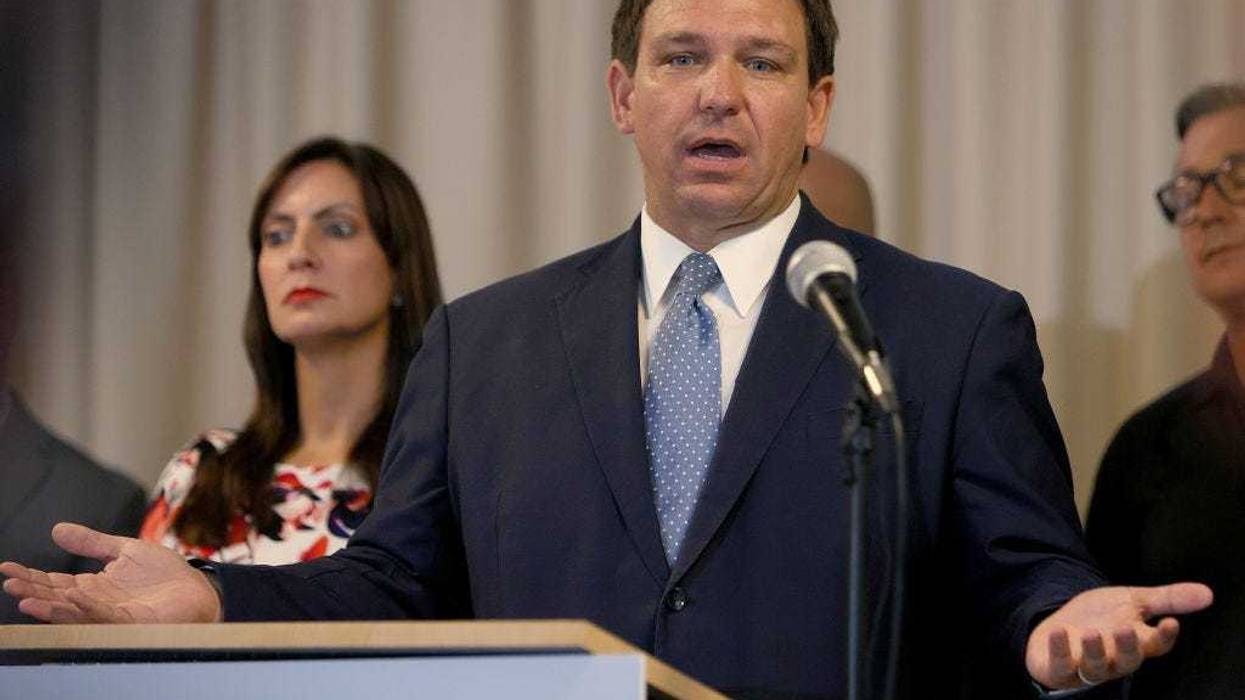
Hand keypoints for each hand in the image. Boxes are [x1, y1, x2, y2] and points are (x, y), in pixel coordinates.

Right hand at [0, 522, 221, 622]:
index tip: (7, 568)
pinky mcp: (132, 621)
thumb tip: (56, 529)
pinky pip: (105, 615)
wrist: (198, 589)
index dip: (32, 576)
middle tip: (9, 584)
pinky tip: (72, 597)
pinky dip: (87, 608)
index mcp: (93, 586)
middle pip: (58, 598)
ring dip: (49, 606)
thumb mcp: (125, 550)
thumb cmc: (164, 574)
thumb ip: (92, 542)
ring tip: (25, 599)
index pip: (55, 582)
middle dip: (33, 592)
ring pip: (74, 612)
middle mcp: (97, 603)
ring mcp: (113, 614)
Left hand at [1025, 583, 1212, 688]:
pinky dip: (1060, 650)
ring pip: (1096, 667)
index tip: (1170, 623)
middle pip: (1128, 661)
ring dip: (1095, 651)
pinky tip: (1059, 632)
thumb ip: (1167, 599)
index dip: (1163, 637)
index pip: (1155, 646)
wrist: (1058, 628)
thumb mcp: (1132, 601)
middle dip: (1128, 648)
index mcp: (1135, 643)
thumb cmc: (1100, 618)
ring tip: (1091, 633)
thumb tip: (1207, 594)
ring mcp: (1086, 665)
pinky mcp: (1060, 667)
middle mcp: (1114, 659)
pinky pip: (1060, 665)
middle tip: (1126, 629)